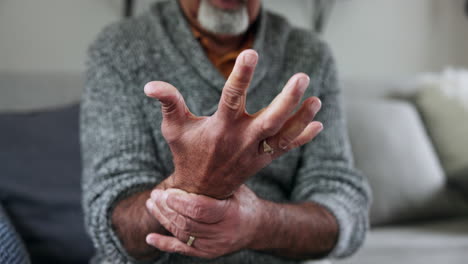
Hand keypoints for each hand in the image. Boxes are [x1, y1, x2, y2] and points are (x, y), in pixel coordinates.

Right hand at [145, 49, 322, 197]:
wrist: (201, 191)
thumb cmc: (186, 153)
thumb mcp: (173, 128)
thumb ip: (168, 102)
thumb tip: (150, 85)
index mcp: (220, 128)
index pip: (231, 98)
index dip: (241, 75)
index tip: (251, 53)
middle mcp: (241, 140)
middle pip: (269, 119)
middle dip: (286, 99)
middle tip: (302, 77)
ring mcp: (255, 152)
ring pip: (283, 135)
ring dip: (301, 119)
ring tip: (317, 100)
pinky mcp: (263, 160)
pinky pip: (286, 148)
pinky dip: (302, 138)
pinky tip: (318, 125)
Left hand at [145, 185, 262, 258]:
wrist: (257, 228)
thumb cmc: (244, 202)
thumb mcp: (236, 187)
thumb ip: (216, 180)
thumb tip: (190, 160)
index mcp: (231, 214)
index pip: (200, 209)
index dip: (180, 201)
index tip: (167, 191)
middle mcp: (222, 233)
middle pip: (188, 223)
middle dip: (168, 209)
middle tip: (155, 195)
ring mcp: (214, 246)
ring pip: (183, 234)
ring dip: (163, 220)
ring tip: (152, 205)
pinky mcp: (207, 253)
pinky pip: (182, 249)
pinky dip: (164, 244)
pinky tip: (150, 238)